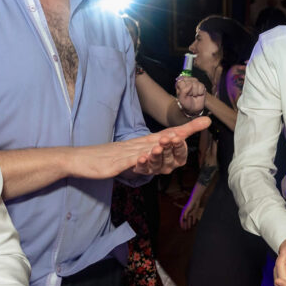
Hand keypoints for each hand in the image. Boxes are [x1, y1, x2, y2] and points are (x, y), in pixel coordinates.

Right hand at [65, 117, 208, 178]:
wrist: (80, 159)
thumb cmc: (104, 159)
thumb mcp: (129, 157)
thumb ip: (144, 156)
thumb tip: (158, 154)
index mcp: (142, 144)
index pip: (168, 134)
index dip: (187, 129)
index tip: (206, 122)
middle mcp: (137, 146)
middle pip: (163, 137)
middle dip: (181, 133)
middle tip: (197, 126)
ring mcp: (127, 153)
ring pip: (148, 148)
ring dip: (161, 145)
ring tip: (174, 139)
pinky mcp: (115, 164)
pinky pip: (129, 162)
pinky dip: (138, 160)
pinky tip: (143, 157)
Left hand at [131, 117, 210, 175]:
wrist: (144, 147)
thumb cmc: (163, 141)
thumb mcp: (176, 133)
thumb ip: (191, 128)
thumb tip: (208, 120)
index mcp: (178, 158)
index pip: (181, 153)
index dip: (179, 147)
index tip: (177, 138)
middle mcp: (168, 165)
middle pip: (169, 159)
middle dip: (167, 149)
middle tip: (164, 140)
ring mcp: (155, 168)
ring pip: (157, 164)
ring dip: (156, 156)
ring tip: (155, 148)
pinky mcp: (142, 169)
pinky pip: (142, 168)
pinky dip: (142, 164)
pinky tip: (142, 157)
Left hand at [175, 75, 206, 114]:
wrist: (194, 109)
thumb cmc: (186, 103)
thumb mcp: (181, 98)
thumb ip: (183, 90)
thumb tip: (190, 84)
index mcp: (181, 83)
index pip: (182, 81)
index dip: (183, 89)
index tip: (184, 94)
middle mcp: (188, 81)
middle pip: (190, 82)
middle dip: (190, 91)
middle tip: (189, 95)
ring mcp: (195, 82)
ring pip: (196, 83)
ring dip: (195, 92)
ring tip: (194, 95)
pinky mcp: (201, 85)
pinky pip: (202, 86)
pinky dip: (200, 92)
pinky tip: (198, 94)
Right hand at [179, 193, 204, 228]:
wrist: (196, 200)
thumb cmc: (190, 204)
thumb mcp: (187, 209)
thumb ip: (185, 214)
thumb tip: (184, 219)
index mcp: (184, 213)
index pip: (182, 220)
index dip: (182, 224)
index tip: (182, 228)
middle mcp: (187, 213)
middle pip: (186, 221)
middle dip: (185, 225)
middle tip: (185, 230)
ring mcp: (191, 213)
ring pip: (189, 220)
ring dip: (189, 224)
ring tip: (189, 229)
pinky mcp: (195, 213)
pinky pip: (194, 218)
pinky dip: (193, 221)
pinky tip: (194, 225)